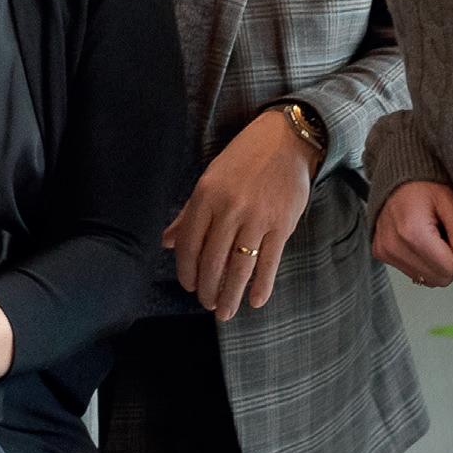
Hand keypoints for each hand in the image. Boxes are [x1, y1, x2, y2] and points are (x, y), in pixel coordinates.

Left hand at [167, 109, 318, 319]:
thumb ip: (189, 213)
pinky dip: (261, 285)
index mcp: (206, 196)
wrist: (285, 140)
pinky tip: (255, 301)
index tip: (188, 286)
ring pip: (239, 266)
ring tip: (225, 312)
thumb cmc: (243, 160)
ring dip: (230, 294)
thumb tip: (167, 242)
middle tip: (208, 304)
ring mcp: (257, 218)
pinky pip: (269, 261)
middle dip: (208, 288)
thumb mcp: (210, 179)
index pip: (189, 243)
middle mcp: (229, 208)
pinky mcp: (282, 224)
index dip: (186, 270)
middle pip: (213, 260)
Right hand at [372, 179, 452, 288]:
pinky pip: (413, 274)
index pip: (449, 270)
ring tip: (432, 238)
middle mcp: (393, 245)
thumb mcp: (450, 202)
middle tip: (445, 237)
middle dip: (448, 262)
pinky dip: (422, 262)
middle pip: (438, 279)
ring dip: (435, 264)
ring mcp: (385, 251)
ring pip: (427, 280)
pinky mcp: (381, 254)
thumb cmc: (423, 185)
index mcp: (412, 231)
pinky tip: (420, 242)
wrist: (396, 179)